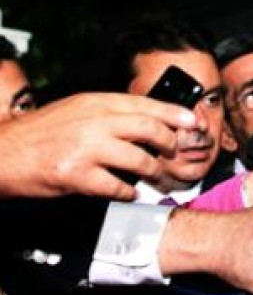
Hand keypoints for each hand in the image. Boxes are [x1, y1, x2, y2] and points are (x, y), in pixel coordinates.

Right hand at [0, 92, 197, 200]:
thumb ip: (107, 113)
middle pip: (149, 129)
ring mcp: (85, 148)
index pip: (144, 104)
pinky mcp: (77, 174)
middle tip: (173, 152)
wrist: (2, 153)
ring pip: (139, 159)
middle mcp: (92, 122)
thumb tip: (145, 118)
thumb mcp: (74, 111)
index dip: (174, 113)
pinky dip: (129, 192)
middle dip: (169, 143)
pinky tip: (128, 192)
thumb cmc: (39, 134)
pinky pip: (117, 186)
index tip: (192, 121)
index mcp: (93, 103)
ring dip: (153, 171)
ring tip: (154, 176)